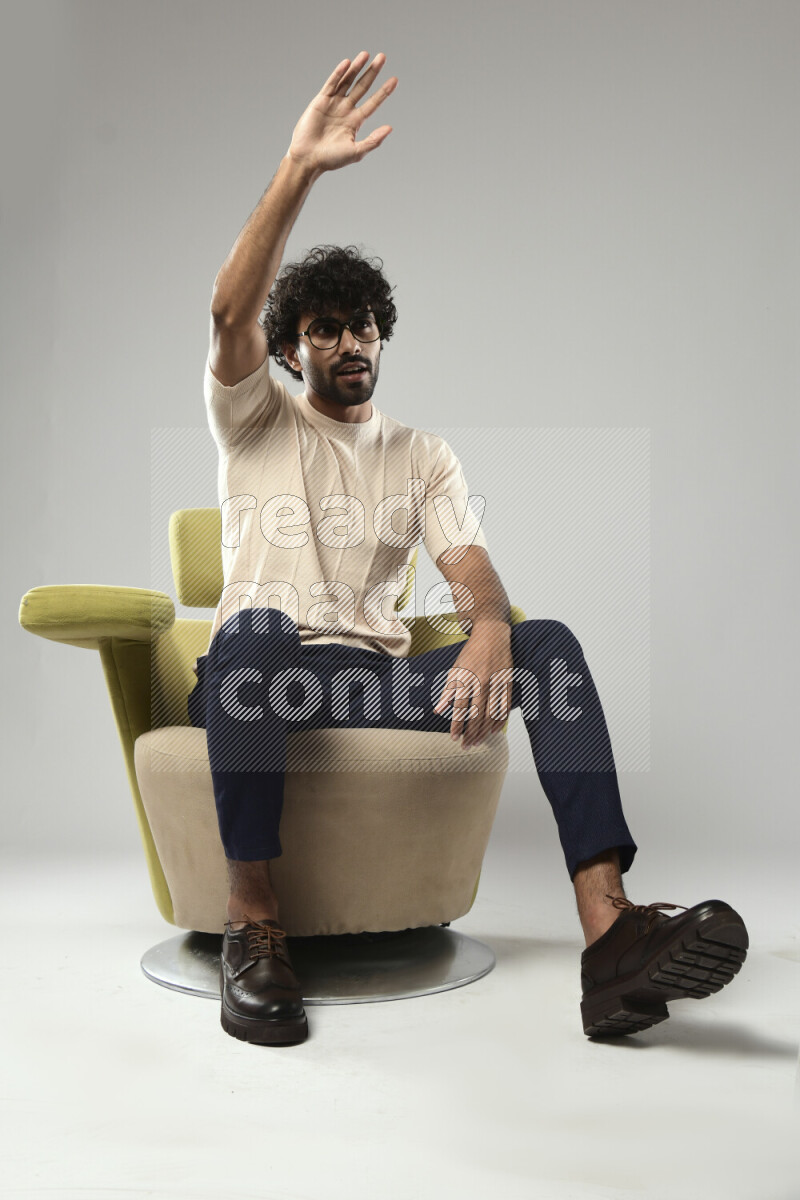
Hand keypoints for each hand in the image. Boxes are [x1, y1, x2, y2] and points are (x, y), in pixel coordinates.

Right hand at [287, 52, 396, 175]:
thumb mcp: (356, 152)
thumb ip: (373, 140)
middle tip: (382, 57)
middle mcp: (346, 110)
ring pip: (347, 81)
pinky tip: (347, 63)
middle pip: (362, 87)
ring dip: (357, 68)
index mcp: (355, 121)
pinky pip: (331, 83)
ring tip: (366, 54)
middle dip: (372, 72)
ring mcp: (333, 104)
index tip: (395, 79)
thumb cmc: (331, 159)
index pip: (373, 102)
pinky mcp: (320, 100)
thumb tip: (390, 128)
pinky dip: (339, 73)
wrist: (308, 158)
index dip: (384, 91)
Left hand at [433, 622, 513, 748]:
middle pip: (476, 715)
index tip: (454, 738)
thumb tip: (438, 710)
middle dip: (471, 733)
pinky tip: (494, 731)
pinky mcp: (508, 682)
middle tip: (467, 746)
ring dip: (484, 731)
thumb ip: (448, 691)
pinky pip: (505, 706)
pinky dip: (500, 721)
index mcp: (466, 678)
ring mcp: (497, 682)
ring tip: (478, 742)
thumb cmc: (470, 652)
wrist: (492, 634)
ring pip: (492, 714)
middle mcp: (481, 682)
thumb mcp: (455, 669)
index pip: (460, 708)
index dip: (457, 725)